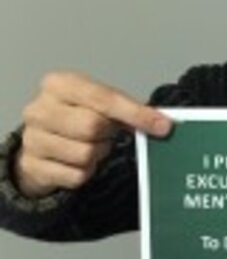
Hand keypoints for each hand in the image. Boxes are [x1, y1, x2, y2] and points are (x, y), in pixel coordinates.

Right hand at [16, 71, 171, 197]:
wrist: (39, 139)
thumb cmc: (77, 114)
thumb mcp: (98, 102)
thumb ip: (127, 109)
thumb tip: (162, 123)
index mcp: (59, 84)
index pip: (104, 99)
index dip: (136, 114)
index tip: (162, 126)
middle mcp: (38, 109)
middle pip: (92, 127)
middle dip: (108, 134)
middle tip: (106, 133)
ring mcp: (31, 139)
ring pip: (84, 154)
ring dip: (97, 154)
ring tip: (91, 146)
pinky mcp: (31, 166)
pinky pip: (76, 176)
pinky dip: (86, 172)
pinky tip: (79, 161)